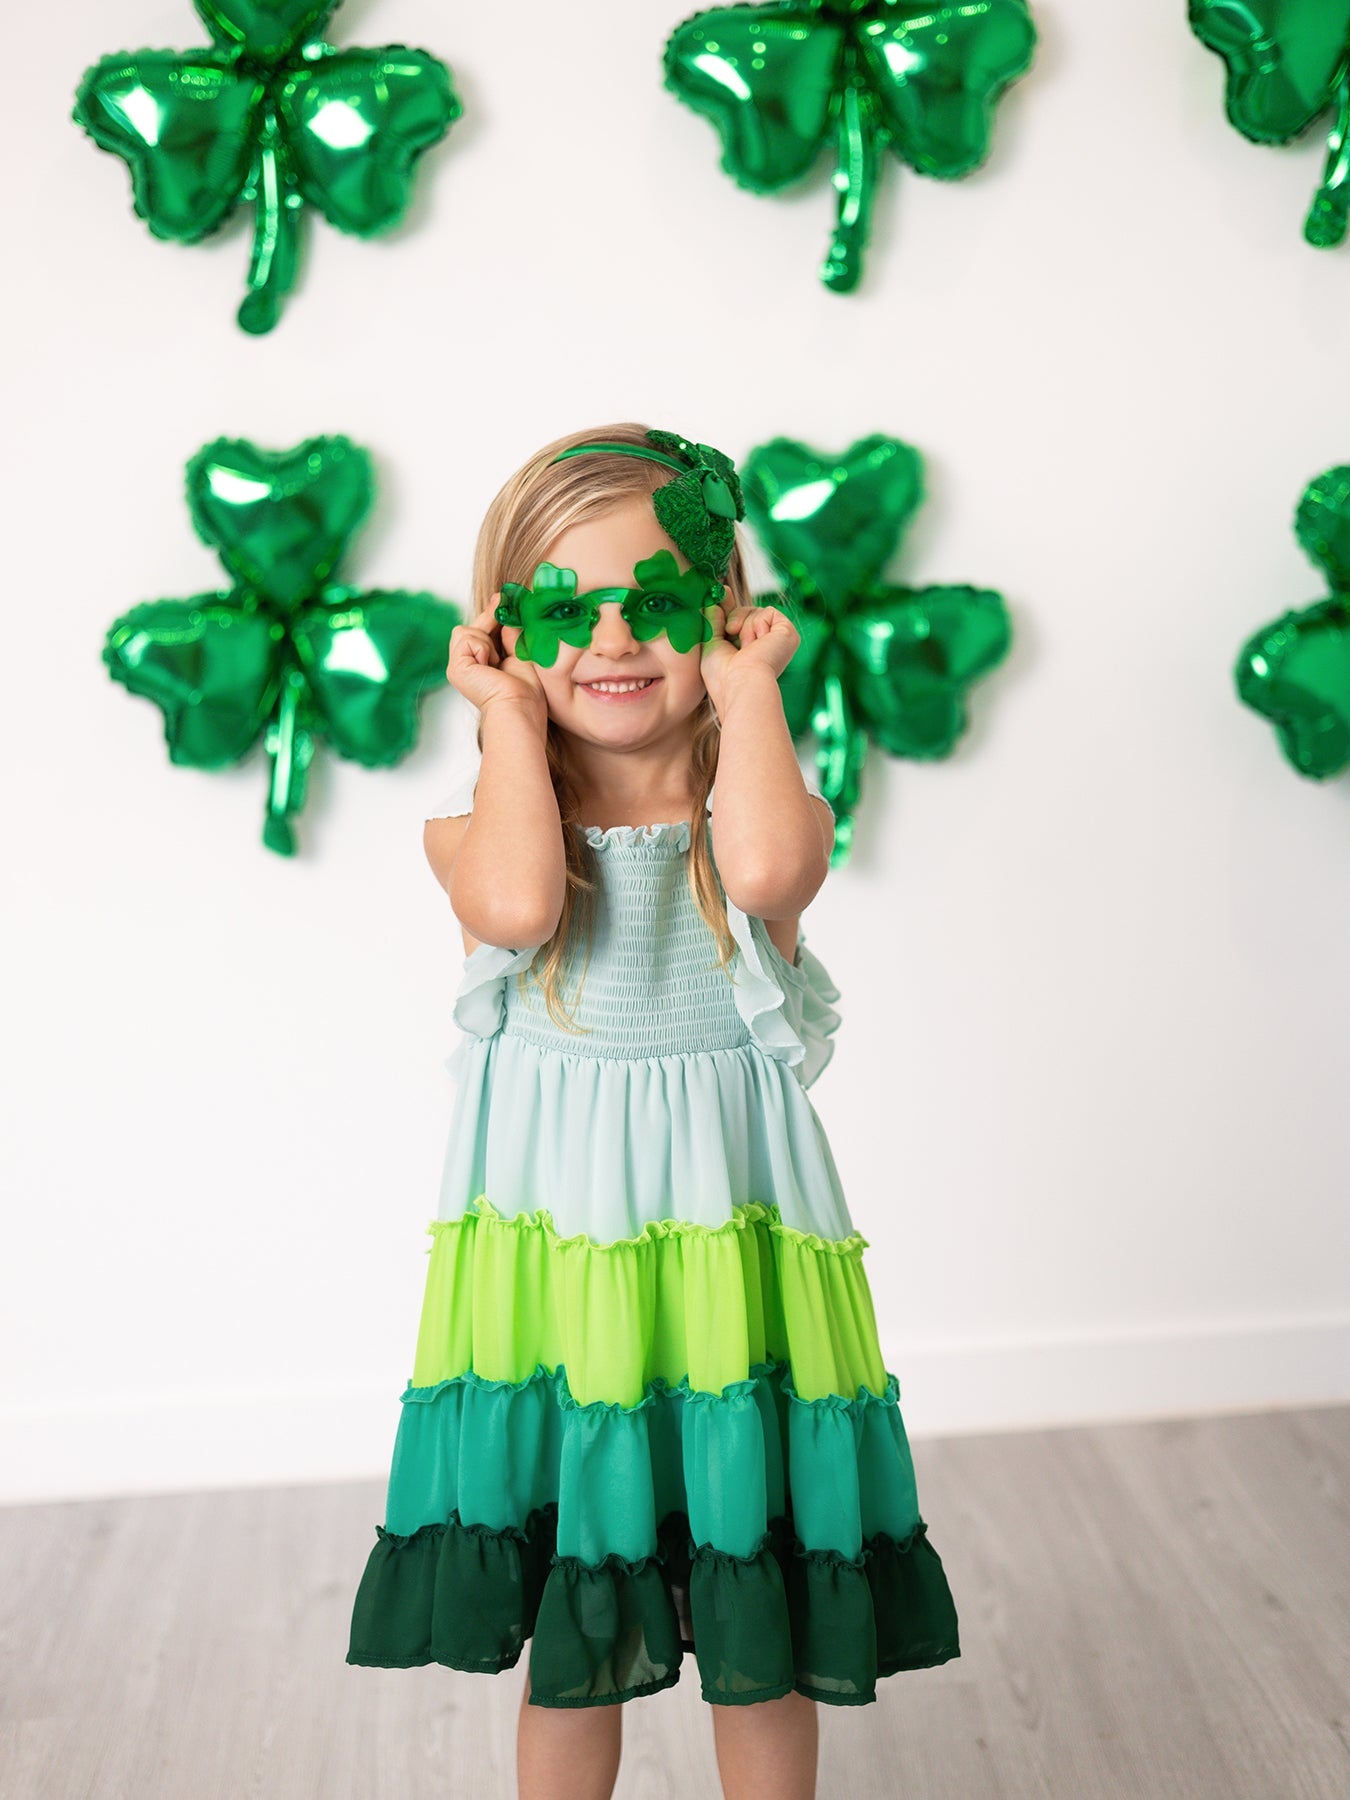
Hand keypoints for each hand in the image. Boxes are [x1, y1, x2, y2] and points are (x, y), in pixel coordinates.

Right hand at [447, 601, 547, 721]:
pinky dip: (482, 645)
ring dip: (487, 637)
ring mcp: (458, 667)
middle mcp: (466, 666)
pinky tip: (492, 662)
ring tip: (500, 658)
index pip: (482, 631)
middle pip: (472, 627)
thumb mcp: (520, 652)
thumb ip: (511, 633)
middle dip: (490, 616)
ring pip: (467, 630)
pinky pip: (466, 637)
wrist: (521, 707)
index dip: (493, 614)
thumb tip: (507, 610)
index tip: (505, 597)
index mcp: (481, 665)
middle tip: (504, 600)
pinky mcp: (455, 667)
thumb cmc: (526, 690)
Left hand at [700, 600, 799, 712]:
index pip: (740, 621)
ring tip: (745, 648)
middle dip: (733, 617)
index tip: (719, 594)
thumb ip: (714, 619)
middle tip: (730, 631)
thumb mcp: (711, 642)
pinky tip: (755, 643)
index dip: (728, 609)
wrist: (740, 684)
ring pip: (755, 612)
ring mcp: (779, 640)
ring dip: (743, 626)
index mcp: (750, 652)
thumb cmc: (722, 675)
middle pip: (746, 613)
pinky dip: (756, 624)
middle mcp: (767, 647)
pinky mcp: (788, 633)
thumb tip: (717, 596)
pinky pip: (767, 612)